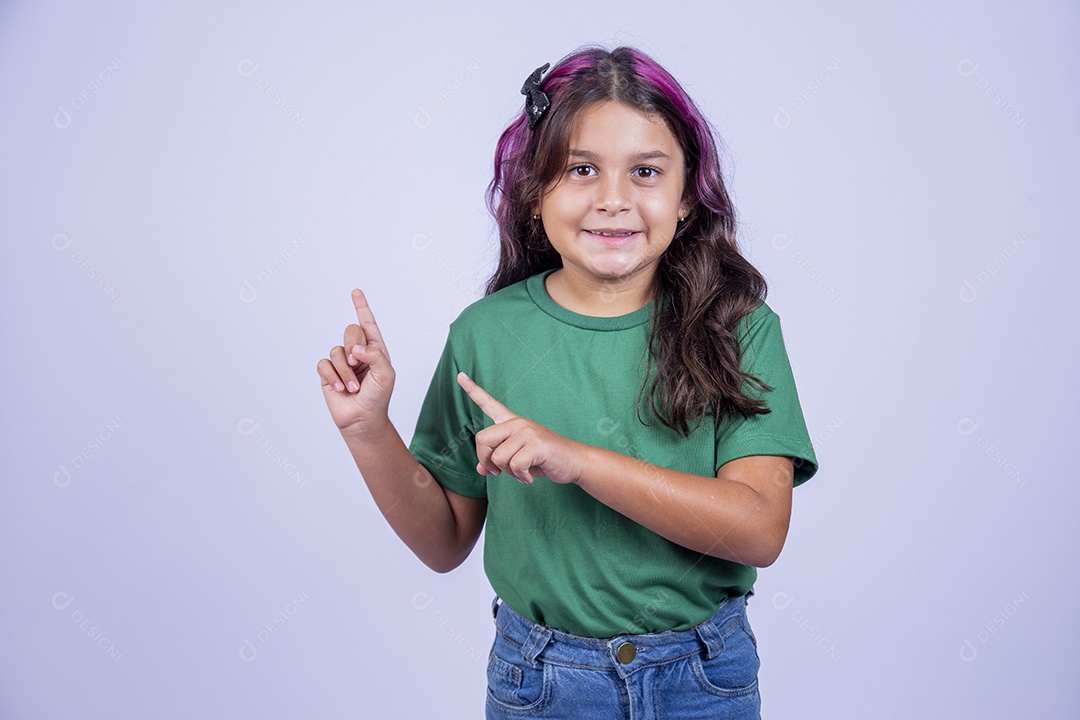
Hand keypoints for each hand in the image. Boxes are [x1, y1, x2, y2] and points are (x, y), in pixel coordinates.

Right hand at [317, 289, 395, 435]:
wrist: (362, 419)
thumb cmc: (378, 397)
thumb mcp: (386, 374)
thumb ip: (375, 355)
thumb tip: (355, 348)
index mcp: (375, 349)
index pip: (368, 324)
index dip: (361, 307)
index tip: (356, 292)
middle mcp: (357, 352)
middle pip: (350, 331)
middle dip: (353, 347)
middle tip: (358, 364)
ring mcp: (342, 362)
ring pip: (336, 351)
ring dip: (345, 371)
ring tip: (353, 387)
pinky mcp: (328, 373)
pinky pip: (324, 364)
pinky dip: (332, 376)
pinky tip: (340, 388)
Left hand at [456, 371, 585, 484]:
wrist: (572, 462)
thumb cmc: (544, 460)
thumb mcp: (516, 461)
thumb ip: (497, 462)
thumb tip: (480, 469)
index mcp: (511, 422)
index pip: (488, 403)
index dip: (472, 390)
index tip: (460, 376)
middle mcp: (517, 423)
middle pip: (482, 439)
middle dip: (486, 460)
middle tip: (498, 471)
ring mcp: (527, 432)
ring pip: (498, 458)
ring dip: (508, 473)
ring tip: (522, 473)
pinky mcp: (536, 444)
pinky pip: (515, 466)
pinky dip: (520, 477)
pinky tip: (529, 477)